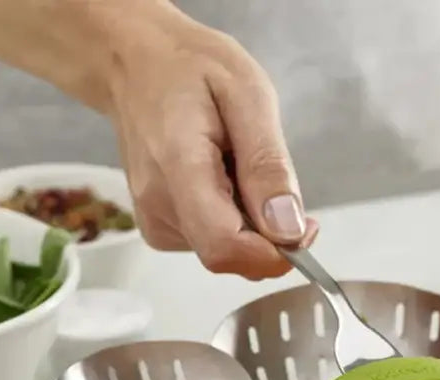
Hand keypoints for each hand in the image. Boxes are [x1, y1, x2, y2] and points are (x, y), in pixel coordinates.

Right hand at [106, 8, 317, 279]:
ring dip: (249, 221)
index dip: (274, 254)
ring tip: (233, 164)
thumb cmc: (190, 67)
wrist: (135, 64)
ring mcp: (154, 221)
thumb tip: (289, 231)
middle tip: (268, 174)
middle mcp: (158, 206)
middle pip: (231, 256)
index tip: (304, 226)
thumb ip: (267, 167)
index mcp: (179, 168)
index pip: (224, 248)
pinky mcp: (158, 229)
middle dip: (267, 233)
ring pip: (226, 251)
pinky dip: (231, 219)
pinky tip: (219, 177)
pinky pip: (213, 242)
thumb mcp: (248, 95)